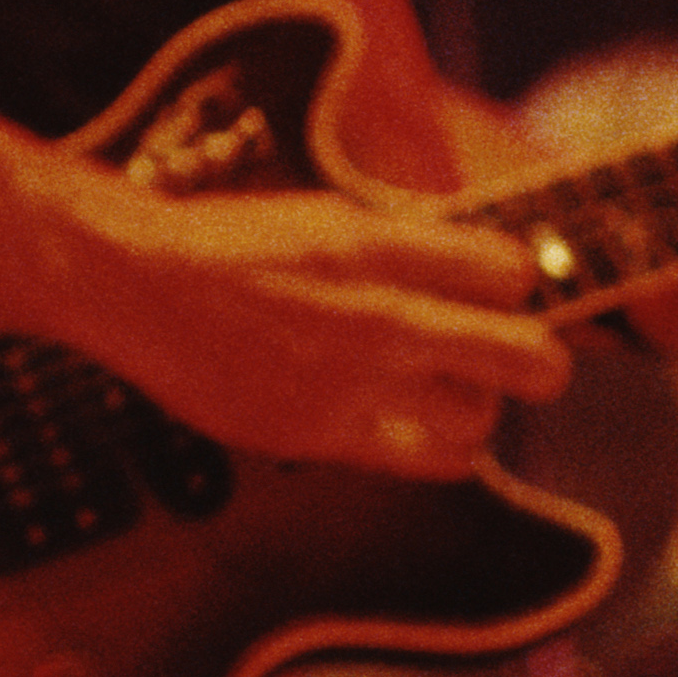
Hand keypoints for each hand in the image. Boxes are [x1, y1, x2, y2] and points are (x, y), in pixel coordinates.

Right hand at [78, 173, 573, 477]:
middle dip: (541, 360)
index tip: (501, 289)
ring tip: (452, 390)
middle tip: (527, 358)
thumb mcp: (326, 216)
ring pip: (481, 420)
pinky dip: (440, 446)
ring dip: (479, 406)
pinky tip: (417, 423)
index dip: (515, 281)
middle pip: (530, 358)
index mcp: (376, 246)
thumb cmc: (231, 242)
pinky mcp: (321, 435)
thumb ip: (406, 246)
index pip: (510, 272)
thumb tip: (487, 275)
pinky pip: (428, 460)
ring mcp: (351, 384)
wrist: (136, 284)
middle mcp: (375, 316)